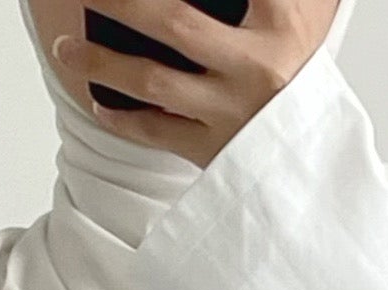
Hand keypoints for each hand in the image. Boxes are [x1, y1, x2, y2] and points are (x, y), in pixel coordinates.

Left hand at [40, 0, 340, 164]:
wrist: (321, 174)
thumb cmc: (305, 89)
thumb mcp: (303, 25)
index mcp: (282, 26)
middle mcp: (256, 68)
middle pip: (173, 23)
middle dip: (121, 3)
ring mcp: (232, 114)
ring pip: (153, 81)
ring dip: (101, 61)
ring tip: (65, 48)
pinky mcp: (216, 154)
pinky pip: (157, 133)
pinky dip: (123, 117)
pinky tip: (99, 101)